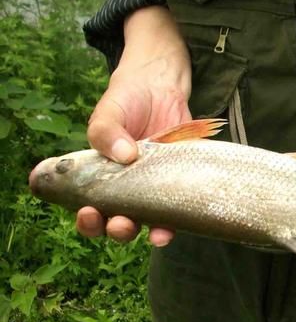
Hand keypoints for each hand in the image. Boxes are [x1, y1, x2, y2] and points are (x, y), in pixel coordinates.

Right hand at [76, 6, 190, 246]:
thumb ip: (105, 132)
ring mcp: (156, 188)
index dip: (88, 221)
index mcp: (101, 179)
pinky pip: (180, 208)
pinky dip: (179, 220)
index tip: (88, 212)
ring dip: (152, 234)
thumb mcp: (108, 113)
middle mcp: (127, 189)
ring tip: (155, 235)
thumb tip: (124, 156)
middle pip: (120, 224)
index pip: (90, 210)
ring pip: (151, 223)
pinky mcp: (181, 182)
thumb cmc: (126, 102)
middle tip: (120, 223)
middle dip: (118, 230)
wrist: (162, 87)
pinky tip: (178, 224)